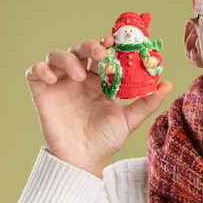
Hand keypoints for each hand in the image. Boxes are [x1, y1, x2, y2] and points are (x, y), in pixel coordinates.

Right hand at [25, 35, 172, 176]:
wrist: (83, 161)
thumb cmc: (105, 140)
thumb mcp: (129, 120)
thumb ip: (148, 102)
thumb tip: (168, 84)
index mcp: (100, 80)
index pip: (102, 53)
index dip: (106, 44)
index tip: (115, 41)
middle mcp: (79, 78)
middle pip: (80, 49)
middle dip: (89, 45)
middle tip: (100, 54)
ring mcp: (60, 84)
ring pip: (57, 55)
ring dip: (68, 59)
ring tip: (79, 76)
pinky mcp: (42, 93)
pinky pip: (34, 72)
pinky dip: (41, 69)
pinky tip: (53, 79)